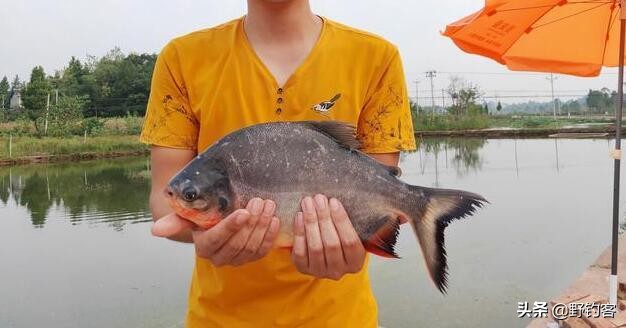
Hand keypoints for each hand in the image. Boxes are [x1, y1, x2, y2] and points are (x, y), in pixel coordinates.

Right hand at [152, 198, 279, 266]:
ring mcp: (237, 260)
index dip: (231, 227)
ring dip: (262, 225)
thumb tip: (155, 230)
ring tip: (268, 205)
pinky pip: (263, 250)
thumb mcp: (187, 216)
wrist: (214, 221)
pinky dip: (270, 235)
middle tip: (260, 201)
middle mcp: (220, 258)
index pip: (217, 239)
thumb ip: (174, 222)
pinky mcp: (252, 257)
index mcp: (203, 248)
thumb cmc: (200, 216)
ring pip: (252, 247)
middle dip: (251, 223)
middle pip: (238, 243)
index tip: (243, 212)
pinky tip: (274, 219)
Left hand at [291, 195, 365, 279]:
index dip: (342, 221)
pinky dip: (299, 232)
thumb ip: (348, 222)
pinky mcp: (303, 268)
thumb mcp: (349, 232)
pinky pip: (300, 251)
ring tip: (308, 203)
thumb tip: (336, 202)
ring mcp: (320, 272)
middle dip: (324, 218)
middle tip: (319, 199)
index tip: (334, 202)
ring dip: (311, 222)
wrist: (322, 252)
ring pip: (315, 247)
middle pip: (332, 243)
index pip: (350, 242)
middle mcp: (339, 271)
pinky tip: (299, 216)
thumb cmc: (338, 237)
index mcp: (355, 262)